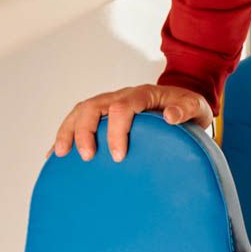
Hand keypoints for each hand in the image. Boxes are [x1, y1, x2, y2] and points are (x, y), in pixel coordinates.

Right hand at [51, 84, 212, 162]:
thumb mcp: (196, 107)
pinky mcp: (103, 115)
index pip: (122, 107)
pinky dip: (64, 135)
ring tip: (60, 155)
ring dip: (68, 131)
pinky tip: (54, 154)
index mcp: (143, 94)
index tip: (118, 156)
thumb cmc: (188, 108)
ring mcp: (110, 103)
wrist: (182, 104)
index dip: (117, 130)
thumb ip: (186, 109)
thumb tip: (170, 116)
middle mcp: (122, 96)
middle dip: (85, 131)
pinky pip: (78, 120)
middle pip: (93, 106)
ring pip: (81, 111)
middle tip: (87, 157)